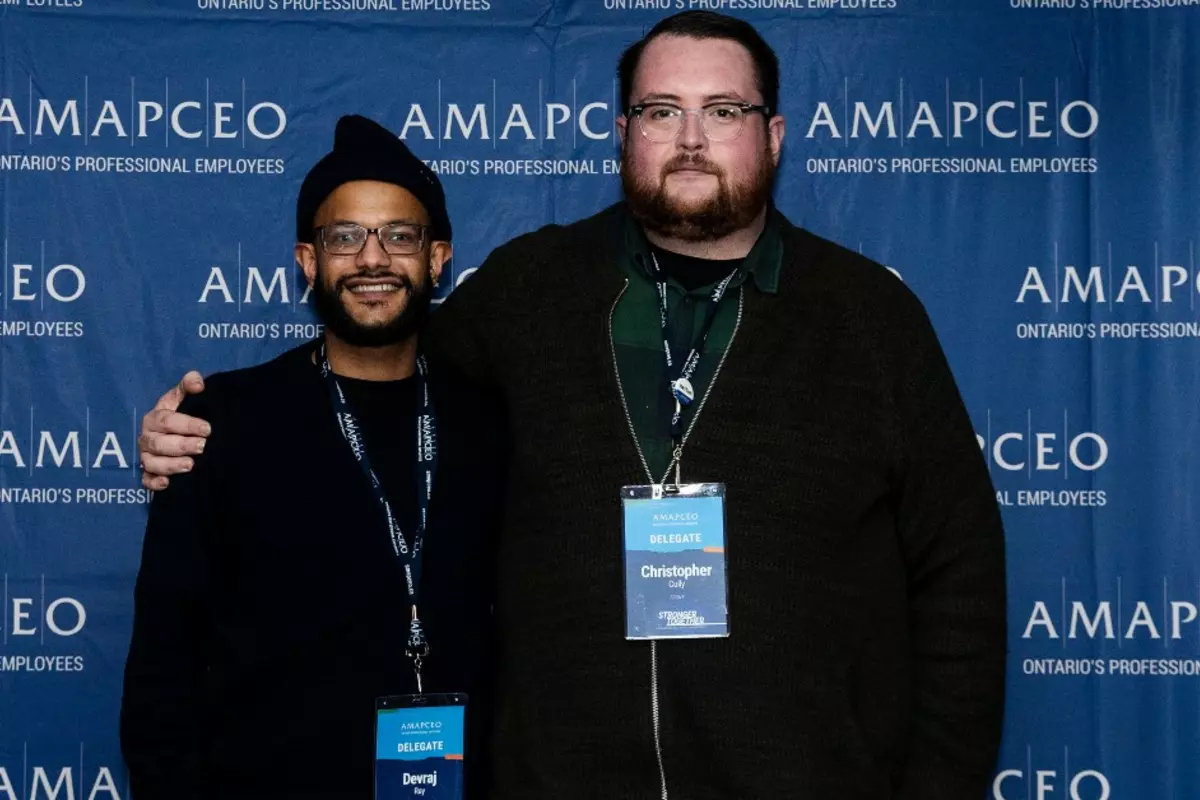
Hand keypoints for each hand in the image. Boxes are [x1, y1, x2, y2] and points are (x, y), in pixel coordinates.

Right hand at [139, 372, 209, 490]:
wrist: (176, 433)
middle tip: (202, 447)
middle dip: (181, 445)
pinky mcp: (149, 474)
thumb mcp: (182, 398)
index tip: (207, 428)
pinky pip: (146, 481)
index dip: (186, 424)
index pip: (166, 420)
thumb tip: (197, 381)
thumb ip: (188, 386)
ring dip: (170, 465)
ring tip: (190, 465)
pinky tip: (167, 484)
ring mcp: (146, 457)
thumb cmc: (180, 415)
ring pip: (151, 463)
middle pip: (159, 443)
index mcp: (155, 418)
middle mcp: (147, 438)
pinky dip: (154, 483)